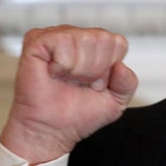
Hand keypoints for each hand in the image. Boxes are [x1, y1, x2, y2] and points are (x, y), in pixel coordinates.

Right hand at [0, 25, 138, 164]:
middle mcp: (78, 36)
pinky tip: (53, 72)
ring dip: (78, 69)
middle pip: (103, 39)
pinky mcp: (36, 40)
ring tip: (66, 79)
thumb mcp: (116, 101)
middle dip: (95, 69)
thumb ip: (128, 83)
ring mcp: (57, 35)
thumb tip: (121, 66)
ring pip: (84, 39)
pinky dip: (62, 65)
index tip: (95, 83)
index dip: (109, 69)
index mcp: (98, 45)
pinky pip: (61, 41)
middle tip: (79, 82)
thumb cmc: (79, 113)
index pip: (118, 43)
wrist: (51, 129)